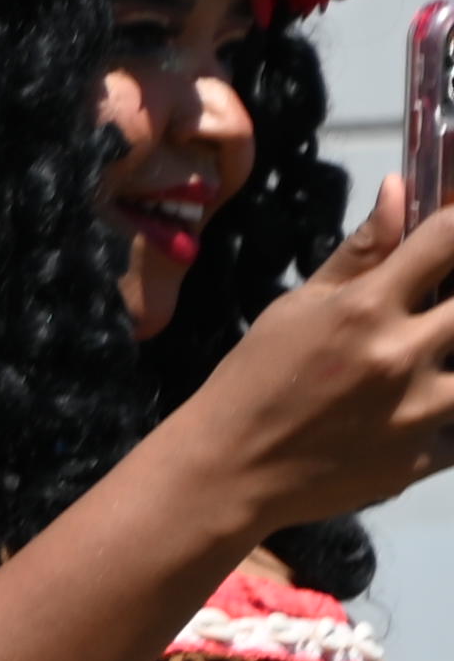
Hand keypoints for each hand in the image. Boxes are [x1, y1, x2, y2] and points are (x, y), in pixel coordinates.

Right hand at [178, 183, 453, 535]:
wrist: (229, 471)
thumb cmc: (255, 379)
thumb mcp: (298, 307)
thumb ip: (361, 253)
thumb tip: (400, 189)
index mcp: (365, 308)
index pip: (448, 239)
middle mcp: (401, 354)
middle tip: (436, 306)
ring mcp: (420, 411)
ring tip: (427, 358)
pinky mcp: (425, 459)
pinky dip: (447, 415)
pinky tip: (416, 410)